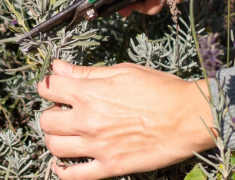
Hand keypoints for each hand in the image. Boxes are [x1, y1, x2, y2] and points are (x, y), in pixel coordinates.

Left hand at [38, 60, 215, 178]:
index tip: (54, 89)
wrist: (188, 117)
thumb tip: (57, 66)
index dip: (48, 86)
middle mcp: (87, 120)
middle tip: (63, 112)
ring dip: (54, 139)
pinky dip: (62, 171)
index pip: (48, 89)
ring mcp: (97, 146)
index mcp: (88, 93)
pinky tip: (62, 164)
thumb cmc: (159, 89)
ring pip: (54, 146)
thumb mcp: (121, 71)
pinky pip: (74, 175)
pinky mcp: (110, 167)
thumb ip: (85, 72)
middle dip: (50, 114)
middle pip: (46, 120)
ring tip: (66, 134)